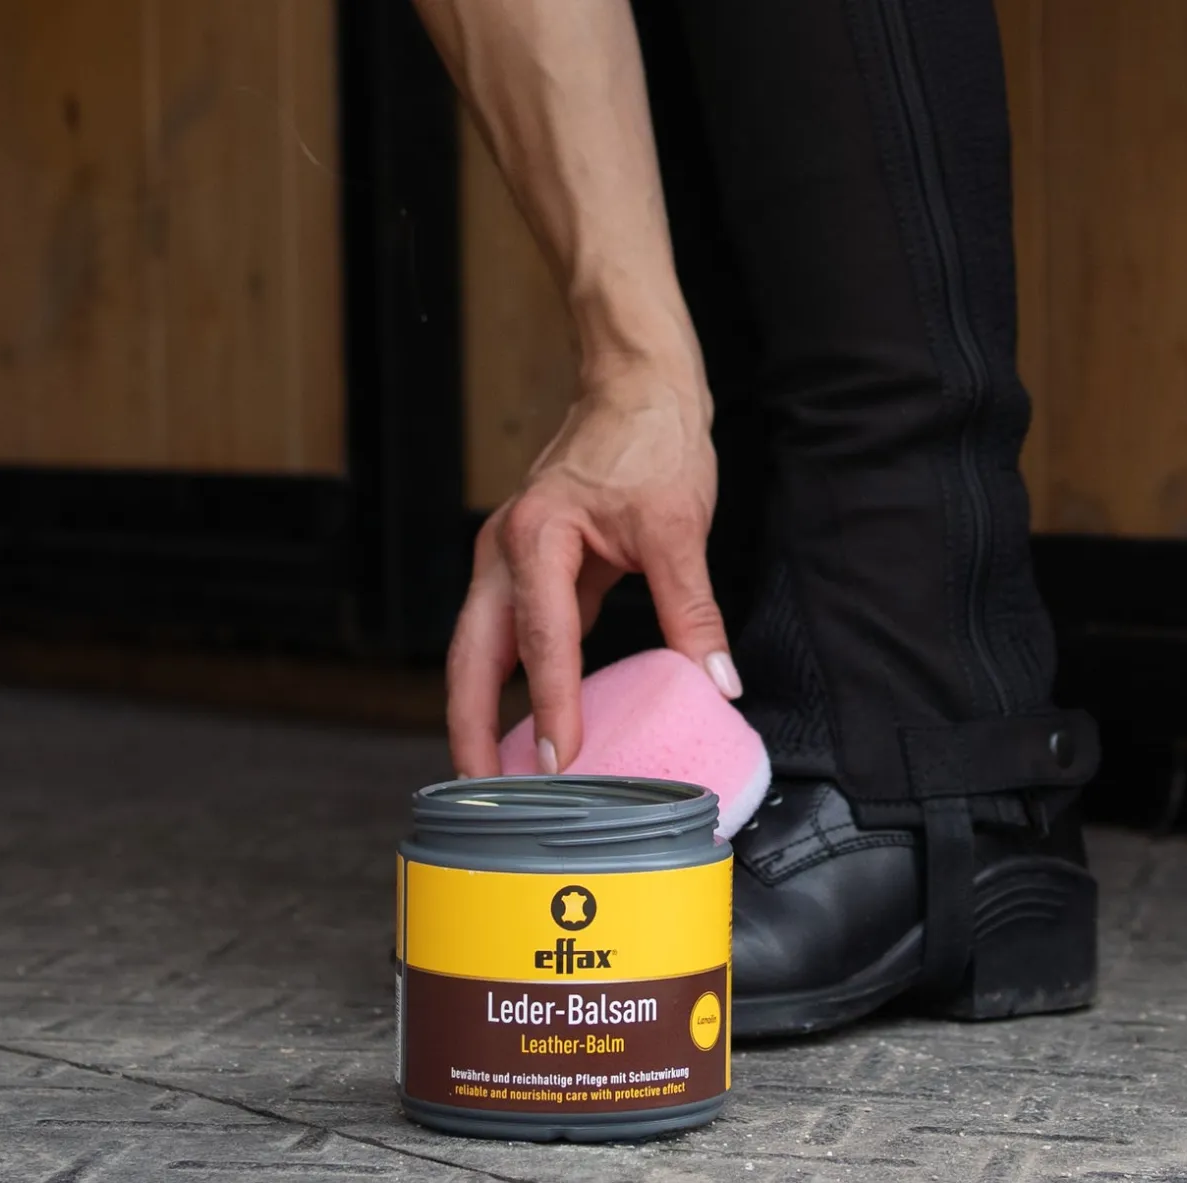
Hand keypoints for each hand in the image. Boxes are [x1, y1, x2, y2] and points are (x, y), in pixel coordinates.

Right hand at [446, 368, 740, 777]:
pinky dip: (505, 682)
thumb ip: (692, 611)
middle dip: (471, 727)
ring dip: (477, 710)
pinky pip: (505, 636)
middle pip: (470, 656)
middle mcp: (504, 551)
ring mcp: (505, 559)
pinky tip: (524, 720)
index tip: (560, 763)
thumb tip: (716, 682)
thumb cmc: (649, 438)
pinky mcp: (524, 567)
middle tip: (482, 793)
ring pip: (476, 649)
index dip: (550, 708)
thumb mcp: (677, 527)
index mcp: (537, 538)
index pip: (542, 641)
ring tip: (492, 774)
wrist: (635, 385)